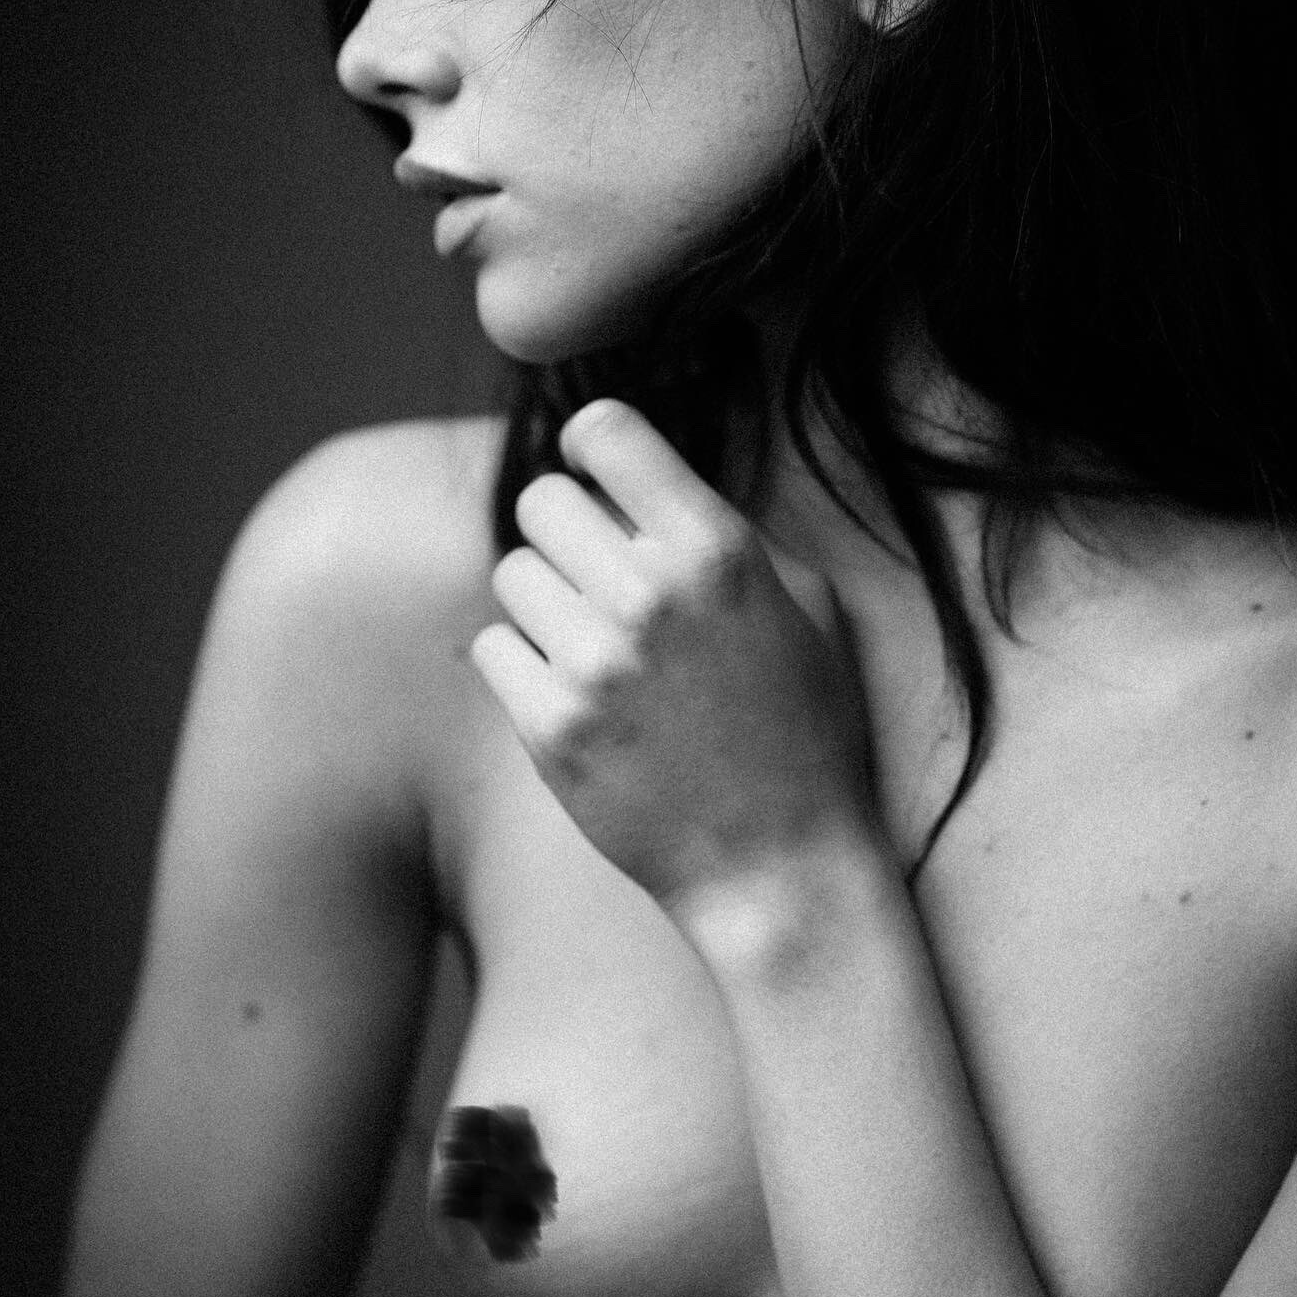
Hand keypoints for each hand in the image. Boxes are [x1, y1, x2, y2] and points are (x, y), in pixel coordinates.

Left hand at [472, 398, 873, 914]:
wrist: (782, 866)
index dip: (591, 443)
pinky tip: (574, 693)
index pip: (606, 430)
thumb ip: (722, 530)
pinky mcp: (550, 729)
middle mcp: (651, 594)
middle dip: (567, 530)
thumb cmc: (804, 726)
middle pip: (540, 499)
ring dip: (545, 600)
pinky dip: (523, 665)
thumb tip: (636, 482)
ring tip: (595, 645)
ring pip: (510, 573)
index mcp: (717, 549)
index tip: (593, 471)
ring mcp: (595, 664)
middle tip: (598, 576)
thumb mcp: (801, 604)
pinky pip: (492, 647)